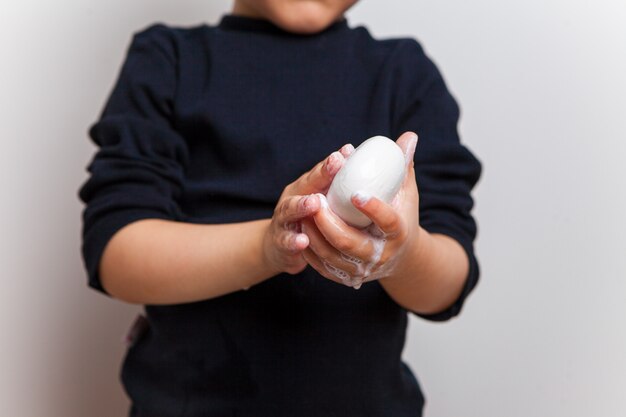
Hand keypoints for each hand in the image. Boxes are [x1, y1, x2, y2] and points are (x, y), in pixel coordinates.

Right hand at [262, 144, 354, 274]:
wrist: (279, 245)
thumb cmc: (307, 218)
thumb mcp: (321, 199)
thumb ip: (338, 185)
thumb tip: (366, 165)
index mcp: (307, 187)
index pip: (320, 171)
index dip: (332, 163)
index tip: (346, 153)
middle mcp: (293, 198)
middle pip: (305, 184)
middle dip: (320, 175)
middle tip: (335, 165)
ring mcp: (284, 219)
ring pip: (291, 210)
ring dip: (302, 205)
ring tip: (315, 202)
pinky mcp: (281, 241)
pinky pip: (286, 241)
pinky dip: (294, 241)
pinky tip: (303, 241)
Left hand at [301, 132, 419, 288]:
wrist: (402, 256)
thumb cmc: (402, 215)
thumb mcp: (406, 192)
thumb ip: (404, 165)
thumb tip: (408, 136)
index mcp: (399, 233)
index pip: (388, 222)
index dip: (373, 209)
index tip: (355, 193)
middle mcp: (381, 256)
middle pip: (351, 244)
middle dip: (329, 223)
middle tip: (315, 200)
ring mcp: (363, 269)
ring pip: (333, 257)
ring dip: (314, 235)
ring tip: (303, 212)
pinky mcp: (347, 277)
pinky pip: (323, 267)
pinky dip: (310, 251)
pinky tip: (301, 231)